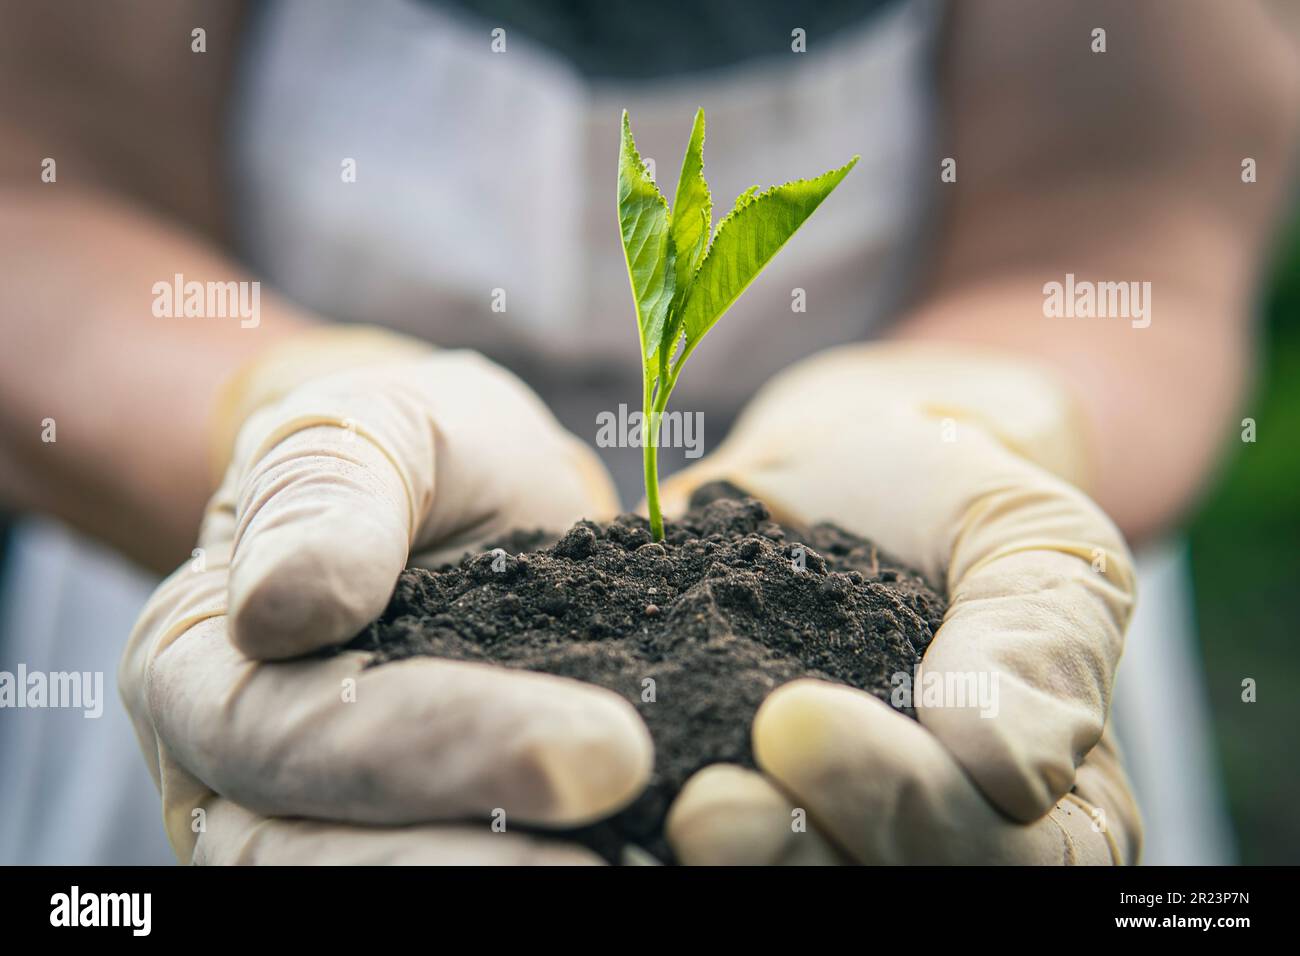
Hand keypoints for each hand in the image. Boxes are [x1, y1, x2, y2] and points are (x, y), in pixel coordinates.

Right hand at [120, 327, 651, 863]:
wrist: (462, 499)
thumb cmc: (407, 454)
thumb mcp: (373, 429)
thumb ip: (327, 496)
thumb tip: (277, 611)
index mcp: (196, 665)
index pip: (279, 735)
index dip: (425, 750)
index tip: (594, 747)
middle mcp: (233, 774)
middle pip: (306, 857)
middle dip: (469, 863)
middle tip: (621, 845)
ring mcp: (315, 824)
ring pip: (374, 893)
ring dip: (505, 886)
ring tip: (639, 865)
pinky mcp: (423, 838)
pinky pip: (465, 869)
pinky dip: (539, 870)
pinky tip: (640, 855)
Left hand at [658, 342, 1140, 863]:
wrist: (847, 464)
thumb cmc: (955, 497)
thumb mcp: (1029, 536)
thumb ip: (1038, 638)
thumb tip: (1013, 770)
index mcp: (1040, 804)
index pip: (1003, 850)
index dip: (905, 805)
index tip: (798, 722)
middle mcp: (937, 835)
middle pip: (884, 885)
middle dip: (797, 857)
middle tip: (711, 806)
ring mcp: (829, 823)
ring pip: (796, 881)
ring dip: (738, 863)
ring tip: (674, 812)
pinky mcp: (730, 789)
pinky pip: (702, 833)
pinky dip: (658, 820)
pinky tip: (619, 800)